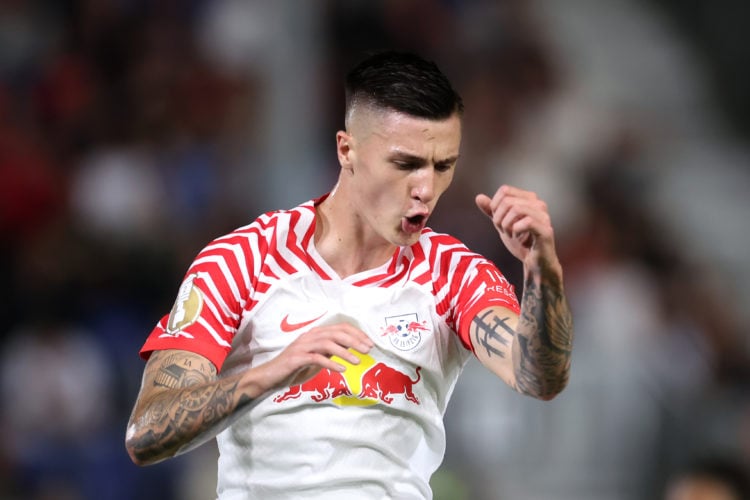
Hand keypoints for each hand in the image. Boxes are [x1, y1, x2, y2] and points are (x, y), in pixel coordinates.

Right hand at [255, 322, 373, 391]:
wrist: (269, 377)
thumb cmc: (294, 368)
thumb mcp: (317, 359)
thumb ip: (330, 352)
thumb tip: (350, 348)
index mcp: (316, 334)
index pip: (340, 328)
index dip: (356, 334)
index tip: (369, 343)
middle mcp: (309, 336)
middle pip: (336, 333)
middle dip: (355, 340)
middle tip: (368, 350)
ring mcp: (302, 346)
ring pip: (327, 343)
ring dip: (345, 351)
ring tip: (357, 361)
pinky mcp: (296, 358)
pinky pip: (316, 358)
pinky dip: (330, 363)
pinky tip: (341, 369)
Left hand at [475, 185, 558, 269]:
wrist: (534, 263)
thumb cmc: (521, 242)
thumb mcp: (502, 224)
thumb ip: (492, 211)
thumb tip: (479, 197)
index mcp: (529, 199)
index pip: (505, 190)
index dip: (495, 206)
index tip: (499, 221)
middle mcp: (538, 204)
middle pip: (507, 201)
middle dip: (499, 218)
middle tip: (504, 231)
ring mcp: (544, 216)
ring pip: (516, 209)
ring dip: (507, 225)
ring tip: (511, 235)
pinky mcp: (546, 230)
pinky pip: (527, 222)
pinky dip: (516, 231)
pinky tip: (519, 239)